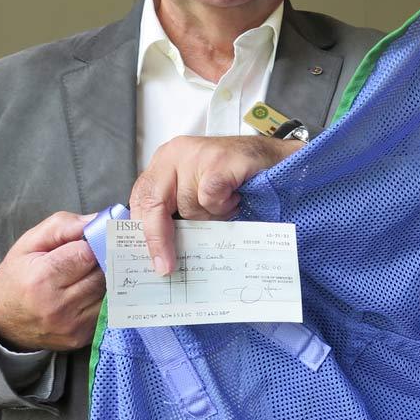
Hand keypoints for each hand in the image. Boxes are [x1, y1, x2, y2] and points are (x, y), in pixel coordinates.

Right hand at [0, 211, 102, 351]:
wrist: (1, 321)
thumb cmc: (18, 276)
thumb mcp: (29, 243)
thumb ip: (63, 226)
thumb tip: (98, 219)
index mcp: (42, 279)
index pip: (88, 253)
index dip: (93, 243)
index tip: (92, 240)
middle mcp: (58, 306)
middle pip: (103, 273)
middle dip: (103, 261)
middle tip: (95, 256)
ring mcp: (72, 325)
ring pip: (109, 292)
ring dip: (106, 280)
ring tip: (89, 275)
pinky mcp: (82, 337)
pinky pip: (106, 310)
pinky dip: (102, 299)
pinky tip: (88, 293)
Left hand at [129, 135, 302, 274]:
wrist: (279, 160)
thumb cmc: (238, 180)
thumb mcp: (198, 192)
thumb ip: (177, 209)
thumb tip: (161, 249)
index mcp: (166, 160)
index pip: (141, 197)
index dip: (142, 230)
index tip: (149, 257)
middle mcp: (176, 153)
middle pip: (153, 201)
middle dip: (159, 238)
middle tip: (166, 266)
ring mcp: (196, 154)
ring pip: (188, 205)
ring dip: (210, 215)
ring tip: (227, 203)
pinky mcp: (217, 161)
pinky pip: (209, 198)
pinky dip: (224, 205)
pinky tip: (235, 196)